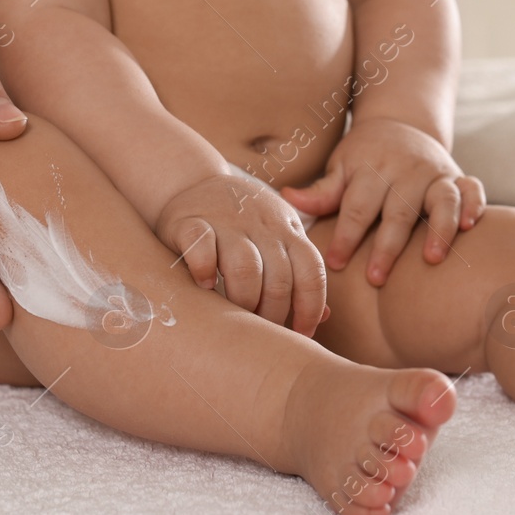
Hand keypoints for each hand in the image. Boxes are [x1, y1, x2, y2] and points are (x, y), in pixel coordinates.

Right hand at [155, 172, 327, 336]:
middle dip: (273, 314)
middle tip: (262, 329)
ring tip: (236, 314)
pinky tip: (205, 284)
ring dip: (243, 300)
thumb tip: (324, 317)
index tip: (302, 333)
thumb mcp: (277, 239)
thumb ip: (299, 273)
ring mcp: (225, 220)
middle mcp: (261, 224)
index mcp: (288, 229)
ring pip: (245, 267)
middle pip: (279, 278)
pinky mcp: (190, 221)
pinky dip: (203, 269)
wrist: (192, 181)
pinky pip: (201, 246)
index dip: (311, 307)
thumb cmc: (240, 222)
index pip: (312, 270)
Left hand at [282, 117, 484, 286]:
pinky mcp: (457, 175)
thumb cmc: (363, 156)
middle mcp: (406, 169)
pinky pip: (472, 188)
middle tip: (375, 277)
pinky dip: (475, 205)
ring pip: (441, 199)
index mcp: (371, 169)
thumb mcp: (340, 167)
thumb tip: (288, 196)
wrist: (400, 123)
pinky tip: (470, 227)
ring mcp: (434, 172)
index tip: (334, 263)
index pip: (357, 206)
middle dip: (387, 245)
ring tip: (432, 258)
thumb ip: (321, 190)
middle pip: (397, 210)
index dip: (346, 235)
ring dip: (438, 228)